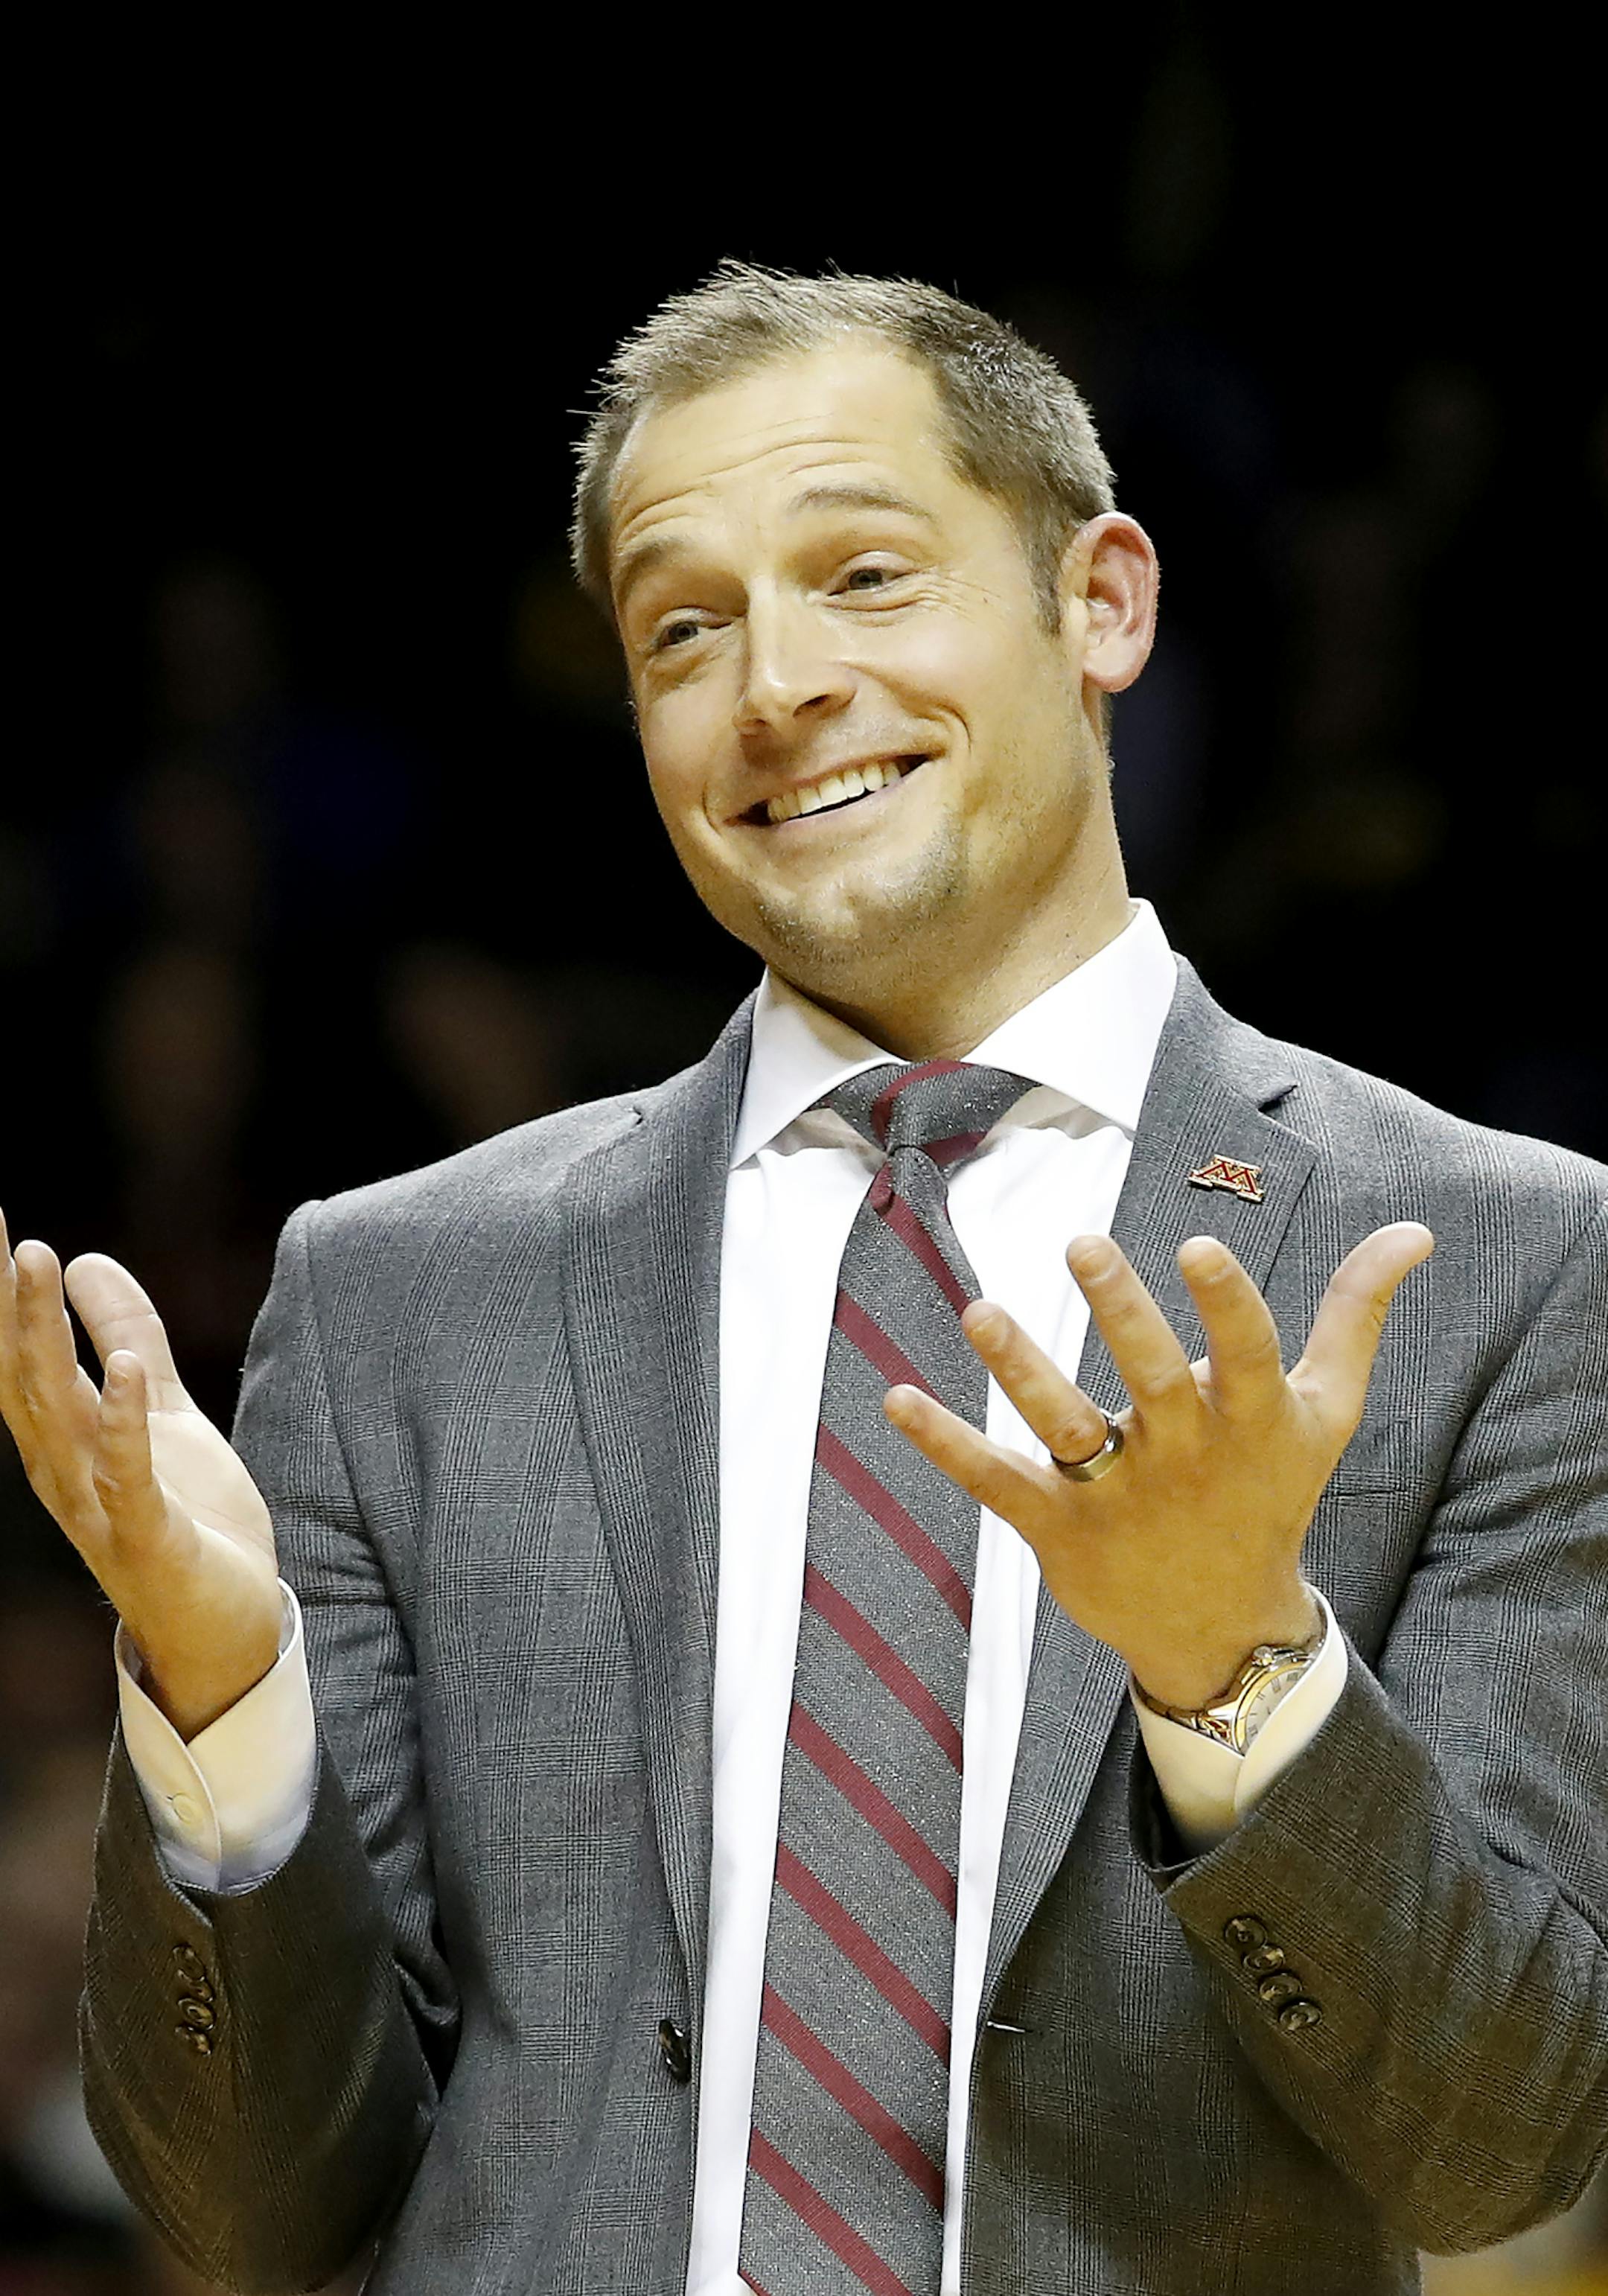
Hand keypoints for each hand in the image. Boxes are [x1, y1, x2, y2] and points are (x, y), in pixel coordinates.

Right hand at [0, 1207, 281, 1739]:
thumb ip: (128, 1337)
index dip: (6, 1292)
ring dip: (47, 1338)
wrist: (227, 1627)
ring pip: (60, 1412)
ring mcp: (98, 1505)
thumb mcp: (163, 1412)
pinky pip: (127, 1474)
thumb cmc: (189, 1520)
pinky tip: (120, 1369)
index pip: (22, 1352)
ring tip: (40, 1261)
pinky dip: (120, 1422)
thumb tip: (85, 1259)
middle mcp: (65, 1468)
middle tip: (0, 1232)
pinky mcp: (147, 1537)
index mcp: (63, 1437)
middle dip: (9, 1302)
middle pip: (25, 1372)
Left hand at [883, 1222, 1434, 1708]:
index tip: (1196, 1247)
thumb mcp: (1326, 1411)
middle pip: (1150, 1378)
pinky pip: (997, 1480)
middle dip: (1120, 1312)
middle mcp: (1183, 1454)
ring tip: (978, 1311)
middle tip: (1081, 1243)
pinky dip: (945, 1444)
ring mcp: (1117, 1493)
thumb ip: (1356, 1316)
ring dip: (1020, 1369)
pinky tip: (894, 1400)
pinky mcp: (1058, 1527)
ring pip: (1065, 1425)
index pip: (1244, 1354)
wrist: (1224, 1625)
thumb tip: (1413, 1231)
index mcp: (1250, 1421)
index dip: (1223, 1303)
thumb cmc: (1270, 1493)